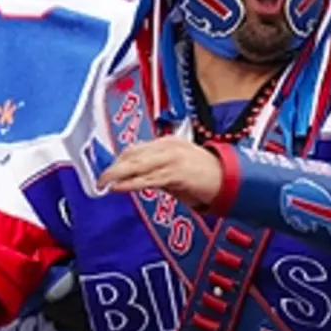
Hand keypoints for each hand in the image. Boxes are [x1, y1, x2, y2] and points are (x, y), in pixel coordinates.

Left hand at [97, 137, 223, 207]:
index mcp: (168, 142)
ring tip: (104, 183)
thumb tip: (136, 178)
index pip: (136, 149)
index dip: (119, 161)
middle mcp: (168, 146)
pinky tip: (119, 188)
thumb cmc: (205, 176)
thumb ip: (157, 170)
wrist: (230, 179)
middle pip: (133, 155)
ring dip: (117, 175)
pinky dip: (131, 184)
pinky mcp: (177, 173)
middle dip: (114, 167)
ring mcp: (173, 158)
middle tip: (99, 179)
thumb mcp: (177, 168)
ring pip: (137, 165)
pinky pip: (148, 179)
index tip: (108, 171)